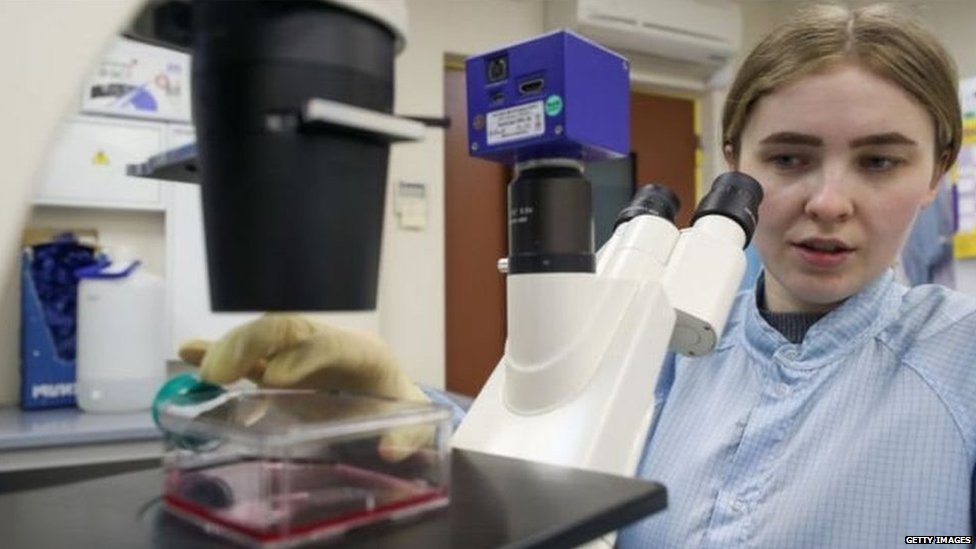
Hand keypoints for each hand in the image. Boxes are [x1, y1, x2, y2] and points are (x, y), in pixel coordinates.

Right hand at [178, 314, 431, 460]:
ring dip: (232, 348)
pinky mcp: (277, 363)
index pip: (334, 345)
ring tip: (203, 371)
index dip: (304, 357)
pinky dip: (218, 351)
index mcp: (366, 356)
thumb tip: (389, 448)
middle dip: (255, 344)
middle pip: (292, 329)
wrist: (389, 395)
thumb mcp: (412, 424)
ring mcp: (301, 351)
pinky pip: (248, 354)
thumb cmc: (396, 408)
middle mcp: (329, 344)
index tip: (273, 379)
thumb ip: (407, 437)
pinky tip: (189, 353)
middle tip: (221, 372)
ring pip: (265, 337)